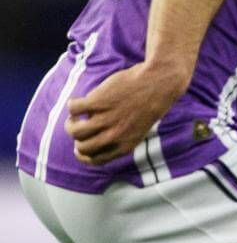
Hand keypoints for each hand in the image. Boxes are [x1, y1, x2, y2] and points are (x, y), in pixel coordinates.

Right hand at [65, 62, 189, 165]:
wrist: (159, 81)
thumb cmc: (150, 103)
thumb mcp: (139, 129)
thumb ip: (121, 138)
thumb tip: (94, 140)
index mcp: (125, 145)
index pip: (96, 160)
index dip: (84, 154)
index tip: (80, 145)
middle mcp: (114, 136)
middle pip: (82, 148)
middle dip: (77, 140)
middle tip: (79, 127)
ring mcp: (105, 119)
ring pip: (74, 131)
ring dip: (70, 123)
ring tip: (75, 116)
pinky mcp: (97, 102)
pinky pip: (73, 109)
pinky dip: (72, 105)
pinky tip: (78, 101)